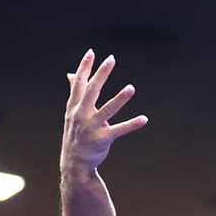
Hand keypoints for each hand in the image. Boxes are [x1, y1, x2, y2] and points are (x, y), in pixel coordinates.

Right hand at [60, 49, 146, 172]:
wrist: (74, 163)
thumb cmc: (76, 134)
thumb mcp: (72, 113)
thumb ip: (75, 93)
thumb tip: (71, 74)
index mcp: (74, 107)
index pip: (79, 84)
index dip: (84, 68)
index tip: (91, 52)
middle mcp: (81, 115)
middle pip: (92, 91)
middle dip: (101, 74)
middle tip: (111, 59)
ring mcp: (92, 127)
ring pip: (107, 110)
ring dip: (120, 99)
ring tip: (131, 88)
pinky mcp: (102, 139)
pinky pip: (119, 130)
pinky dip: (132, 124)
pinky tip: (144, 119)